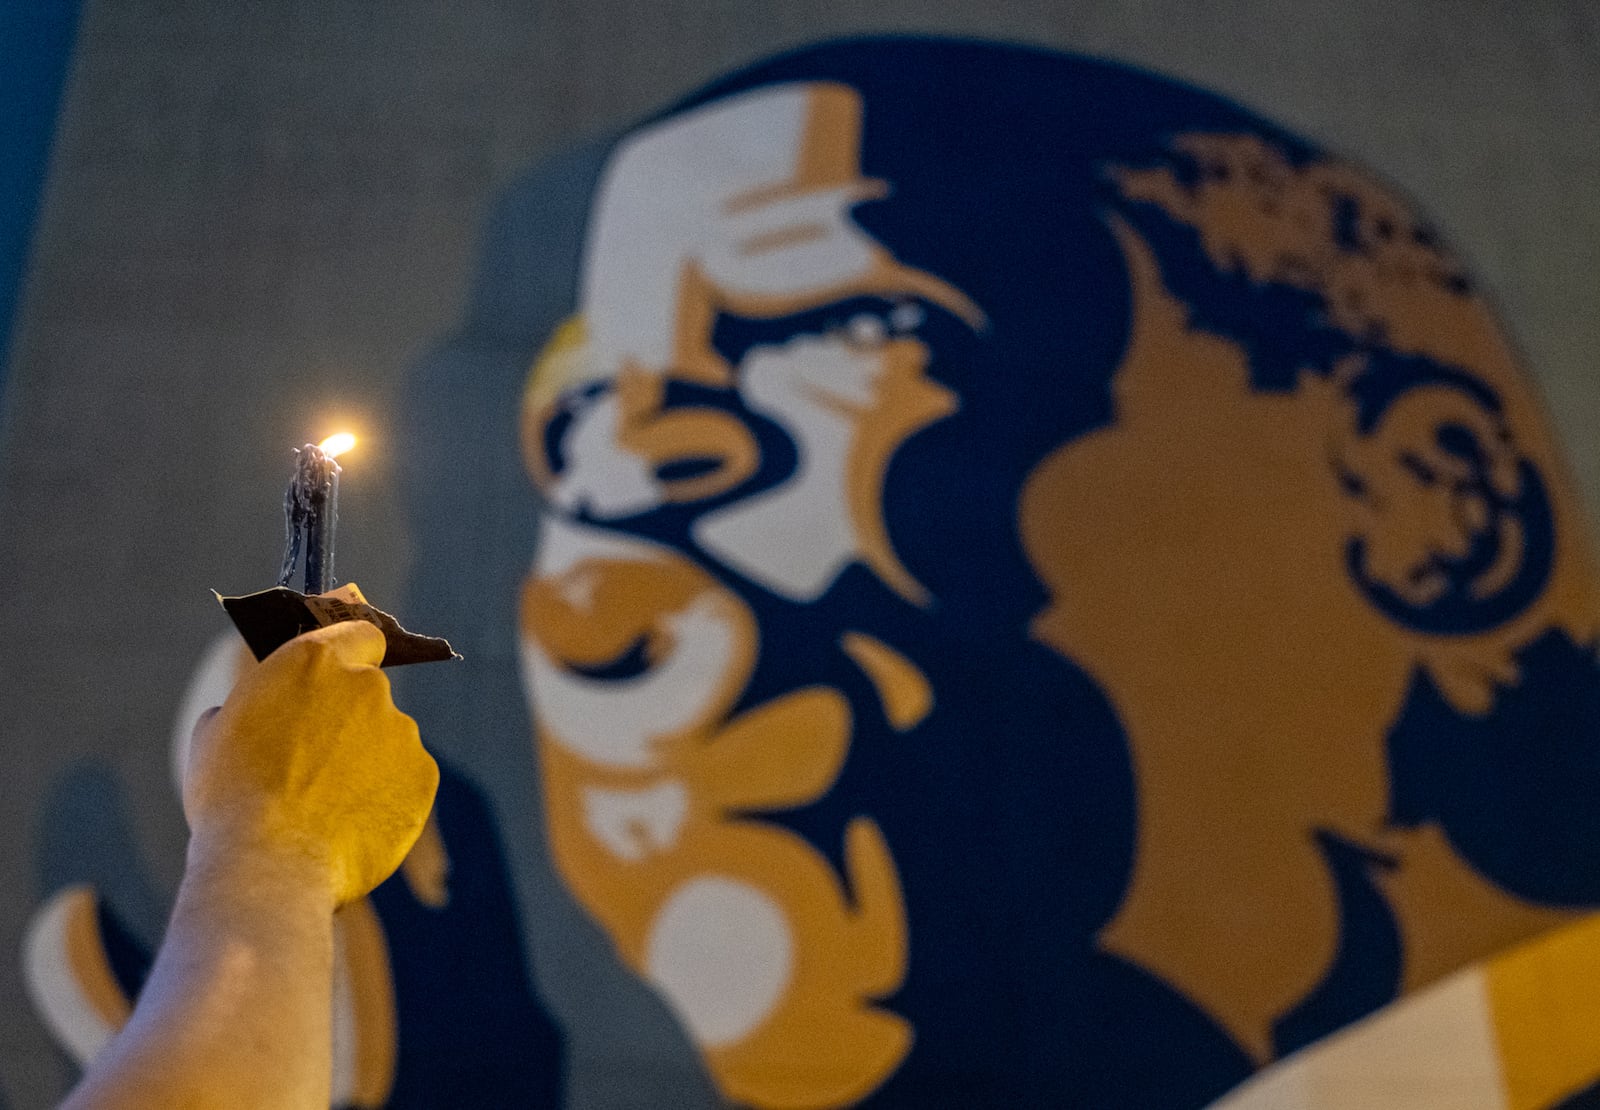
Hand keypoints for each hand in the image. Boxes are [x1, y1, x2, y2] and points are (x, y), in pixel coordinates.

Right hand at [182, 620, 438, 906]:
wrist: (270, 864)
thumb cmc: (231, 798)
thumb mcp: (216, 732)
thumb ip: (255, 704)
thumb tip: (265, 710)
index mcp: (314, 661)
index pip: (360, 633)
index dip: (353, 652)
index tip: (343, 672)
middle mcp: (366, 686)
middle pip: (367, 694)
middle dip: (347, 721)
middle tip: (314, 763)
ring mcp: (401, 730)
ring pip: (387, 740)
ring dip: (367, 761)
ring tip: (326, 806)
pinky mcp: (423, 775)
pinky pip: (405, 779)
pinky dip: (386, 796)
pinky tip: (351, 824)